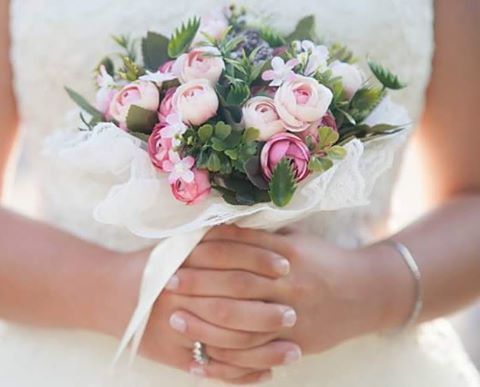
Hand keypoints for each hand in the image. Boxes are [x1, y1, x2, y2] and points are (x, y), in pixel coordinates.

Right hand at [105, 242, 301, 384]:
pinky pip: (213, 369)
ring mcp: (177, 331)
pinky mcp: (174, 357)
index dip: (260, 259)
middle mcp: (180, 297)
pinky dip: (242, 374)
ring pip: (228, 345)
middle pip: (232, 305)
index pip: (229, 258)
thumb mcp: (179, 245)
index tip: (287, 265)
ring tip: (295, 351)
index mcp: (182, 262)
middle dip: (266, 312)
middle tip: (294, 314)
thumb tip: (258, 229)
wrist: (110, 294)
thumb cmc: (152, 266)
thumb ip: (213, 238)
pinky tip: (268, 373)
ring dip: (265, 350)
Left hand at [167, 225, 406, 363]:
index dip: (207, 251)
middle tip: (168, 283)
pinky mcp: (297, 342)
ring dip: (205, 321)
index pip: (239, 251)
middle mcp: (289, 284)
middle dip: (199, 283)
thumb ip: (262, 238)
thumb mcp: (298, 241)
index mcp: (287, 254)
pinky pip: (258, 352)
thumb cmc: (325, 261)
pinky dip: (230, 356)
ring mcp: (293, 316)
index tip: (180, 252)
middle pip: (236, 285)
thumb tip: (222, 230)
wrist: (366, 292)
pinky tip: (205, 354)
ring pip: (242, 323)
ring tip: (176, 318)